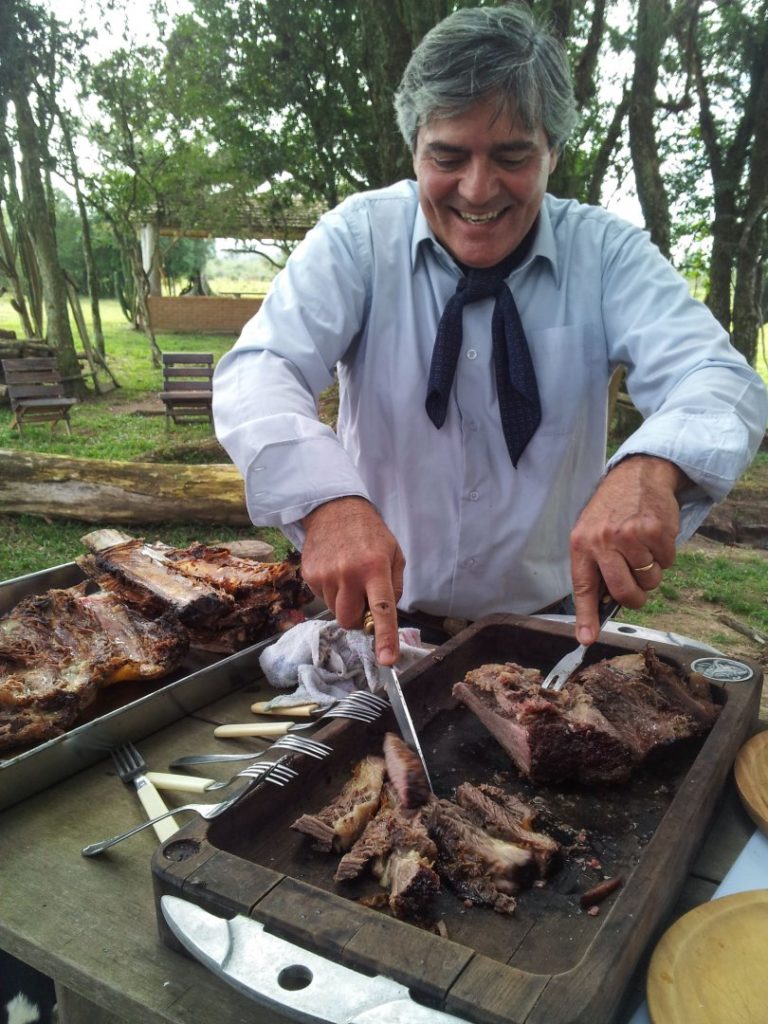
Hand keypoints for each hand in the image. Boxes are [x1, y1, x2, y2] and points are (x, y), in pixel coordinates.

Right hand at [301, 496, 404, 665]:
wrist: (335, 510)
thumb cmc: (370, 534)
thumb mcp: (394, 554)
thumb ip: (394, 587)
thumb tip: (385, 617)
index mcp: (375, 569)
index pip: (382, 610)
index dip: (385, 638)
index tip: (387, 660)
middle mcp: (348, 574)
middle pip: (349, 620)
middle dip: (357, 618)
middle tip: (363, 597)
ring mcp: (325, 576)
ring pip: (335, 612)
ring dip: (344, 603)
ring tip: (348, 577)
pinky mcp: (309, 575)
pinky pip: (323, 598)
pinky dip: (331, 592)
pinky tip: (335, 571)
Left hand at [569, 456, 688, 645]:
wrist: (637, 475)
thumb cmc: (612, 509)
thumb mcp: (591, 532)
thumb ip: (595, 566)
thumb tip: (601, 606)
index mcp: (582, 544)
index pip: (582, 587)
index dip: (586, 616)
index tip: (587, 638)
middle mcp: (603, 540)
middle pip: (623, 591)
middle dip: (634, 599)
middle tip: (637, 590)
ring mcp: (631, 535)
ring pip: (650, 580)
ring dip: (651, 572)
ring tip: (643, 549)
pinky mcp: (656, 531)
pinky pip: (667, 562)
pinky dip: (665, 555)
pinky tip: (655, 536)